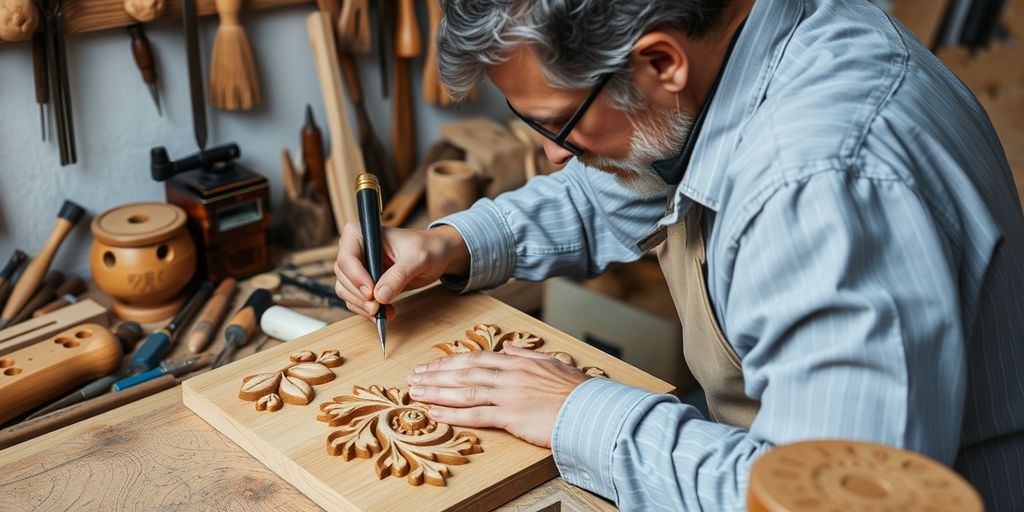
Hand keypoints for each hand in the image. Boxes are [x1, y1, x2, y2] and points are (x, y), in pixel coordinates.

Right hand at [334, 223, 468, 319]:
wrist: (438, 255)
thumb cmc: (428, 247)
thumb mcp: (418, 258)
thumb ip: (399, 275)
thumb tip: (380, 295)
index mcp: (363, 233)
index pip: (347, 257)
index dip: (356, 277)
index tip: (371, 293)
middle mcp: (356, 249)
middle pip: (343, 276)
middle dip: (358, 295)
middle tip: (377, 307)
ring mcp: (359, 267)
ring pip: (345, 290)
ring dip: (361, 305)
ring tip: (383, 313)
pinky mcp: (365, 282)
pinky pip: (355, 299)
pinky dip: (366, 310)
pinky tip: (385, 313)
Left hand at [405, 346, 593, 447]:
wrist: (590, 410)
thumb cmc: (575, 390)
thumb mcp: (551, 363)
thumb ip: (526, 355)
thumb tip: (510, 347)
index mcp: (517, 362)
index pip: (476, 359)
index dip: (450, 362)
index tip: (432, 365)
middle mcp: (508, 375)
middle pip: (464, 372)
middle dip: (436, 374)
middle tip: (414, 377)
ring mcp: (508, 395)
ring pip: (464, 391)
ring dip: (436, 391)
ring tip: (416, 392)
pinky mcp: (511, 416)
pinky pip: (475, 414)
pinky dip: (452, 413)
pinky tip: (435, 412)